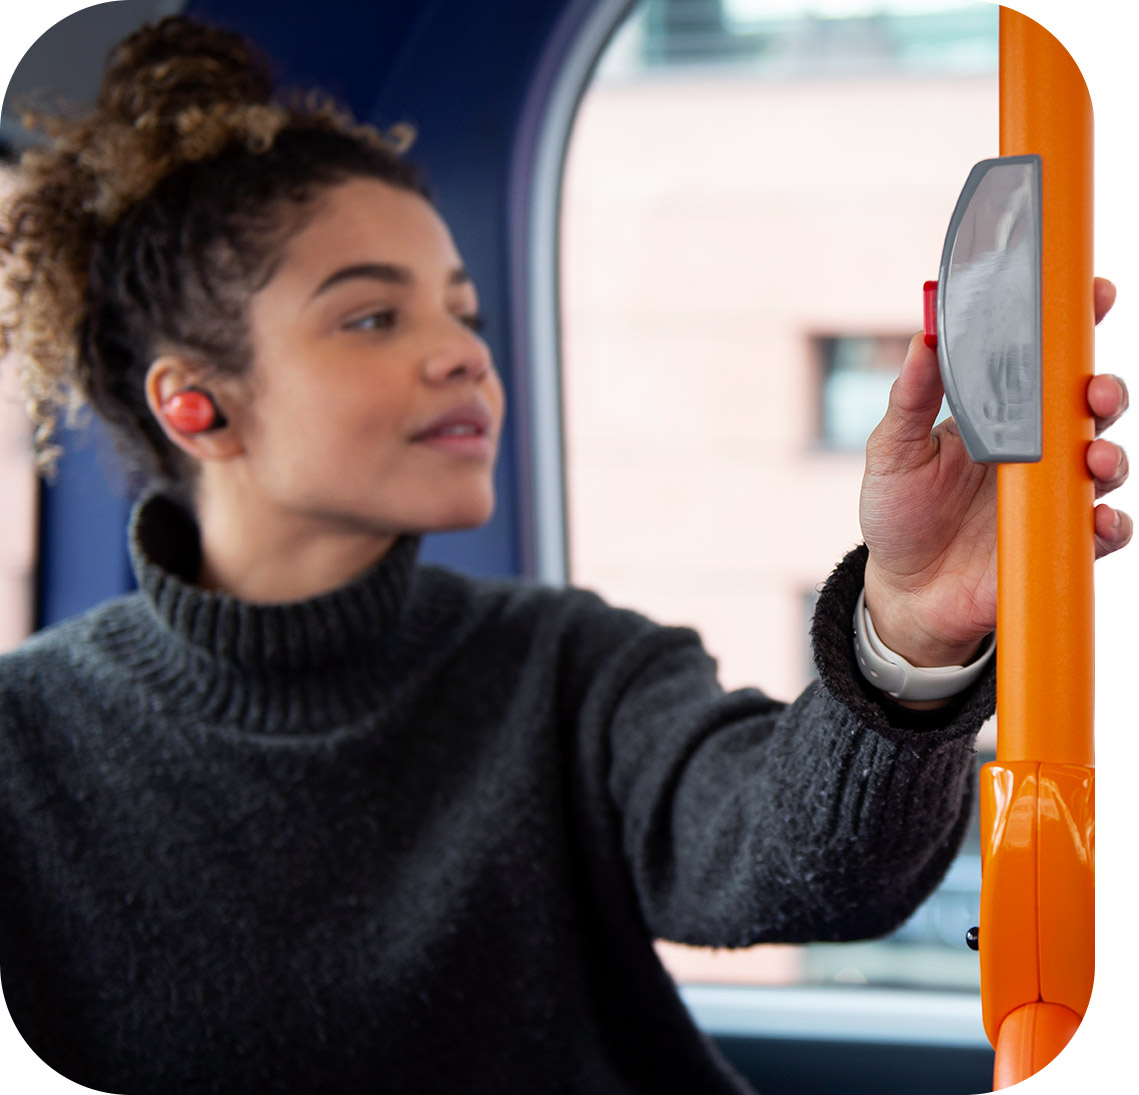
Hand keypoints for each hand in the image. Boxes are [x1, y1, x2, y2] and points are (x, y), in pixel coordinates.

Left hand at [859, 277, 1130, 672]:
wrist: (903, 588)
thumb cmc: (898, 513)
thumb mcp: (892, 452)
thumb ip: (910, 399)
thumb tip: (920, 338)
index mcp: (1000, 417)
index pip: (1046, 364)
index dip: (1075, 327)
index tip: (1093, 294)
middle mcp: (1036, 451)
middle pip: (1089, 408)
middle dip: (1104, 392)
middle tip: (1094, 394)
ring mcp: (1052, 497)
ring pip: (1104, 464)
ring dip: (1110, 455)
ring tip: (1094, 459)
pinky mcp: (1057, 543)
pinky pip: (1100, 532)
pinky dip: (1107, 525)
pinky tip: (1097, 520)